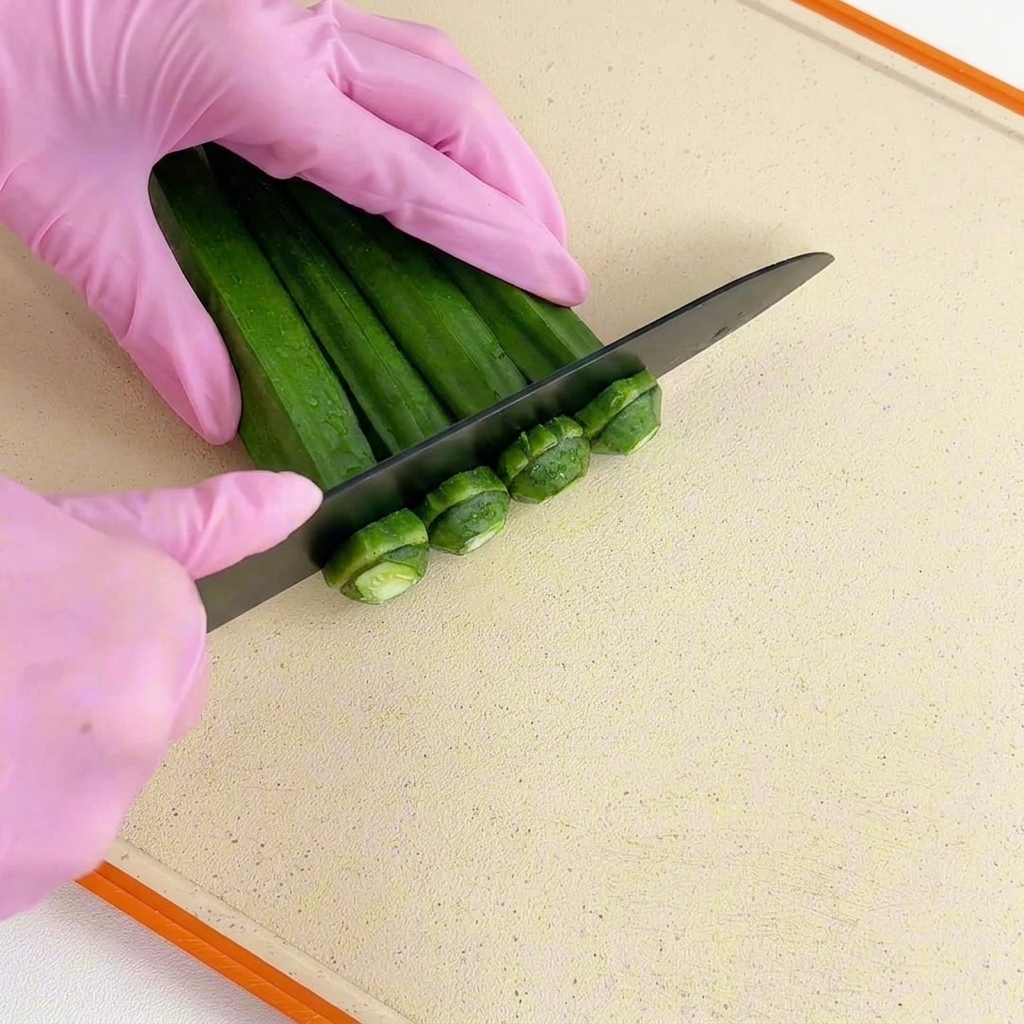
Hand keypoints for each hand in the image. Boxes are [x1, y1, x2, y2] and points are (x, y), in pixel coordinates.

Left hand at [0, 0, 588, 445]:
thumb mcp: (65, 205)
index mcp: (256, 74)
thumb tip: (216, 407)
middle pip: (452, 102)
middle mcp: (288, 22)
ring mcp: (279, 1)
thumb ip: (155, 315)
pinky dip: (427, 113)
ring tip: (516, 206)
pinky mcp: (260, 3)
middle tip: (556, 251)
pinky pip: (378, 50)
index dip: (496, 236)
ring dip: (486, 138)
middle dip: (518, 182)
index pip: (414, 177)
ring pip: (426, 64)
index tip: (557, 278)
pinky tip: (424, 156)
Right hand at [0, 470, 320, 918]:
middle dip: (83, 692)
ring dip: (38, 759)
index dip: (97, 620)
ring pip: (91, 781)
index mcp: (157, 613)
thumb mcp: (41, 526)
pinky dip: (2, 816)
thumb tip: (300, 498)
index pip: (178, 635)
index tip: (33, 615)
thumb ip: (189, 524)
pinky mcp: (23, 880)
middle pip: (145, 714)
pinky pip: (36, 841)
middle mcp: (146, 720)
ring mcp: (83, 813)